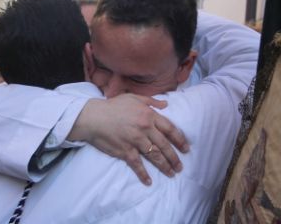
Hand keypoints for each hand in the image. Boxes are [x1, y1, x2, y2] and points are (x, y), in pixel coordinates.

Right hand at [68, 94, 188, 184]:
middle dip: (174, 157)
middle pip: (164, 145)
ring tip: (171, 173)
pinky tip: (149, 181)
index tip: (186, 148)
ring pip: (154, 156)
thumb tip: (166, 104)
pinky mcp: (125, 151)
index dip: (180, 140)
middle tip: (180, 166)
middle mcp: (145, 128)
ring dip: (164, 166)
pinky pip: (137, 164)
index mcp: (149, 115)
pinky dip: (143, 174)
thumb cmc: (113, 106)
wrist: (93, 117)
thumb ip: (151, 101)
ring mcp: (135, 141)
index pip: (170, 129)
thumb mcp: (133, 98)